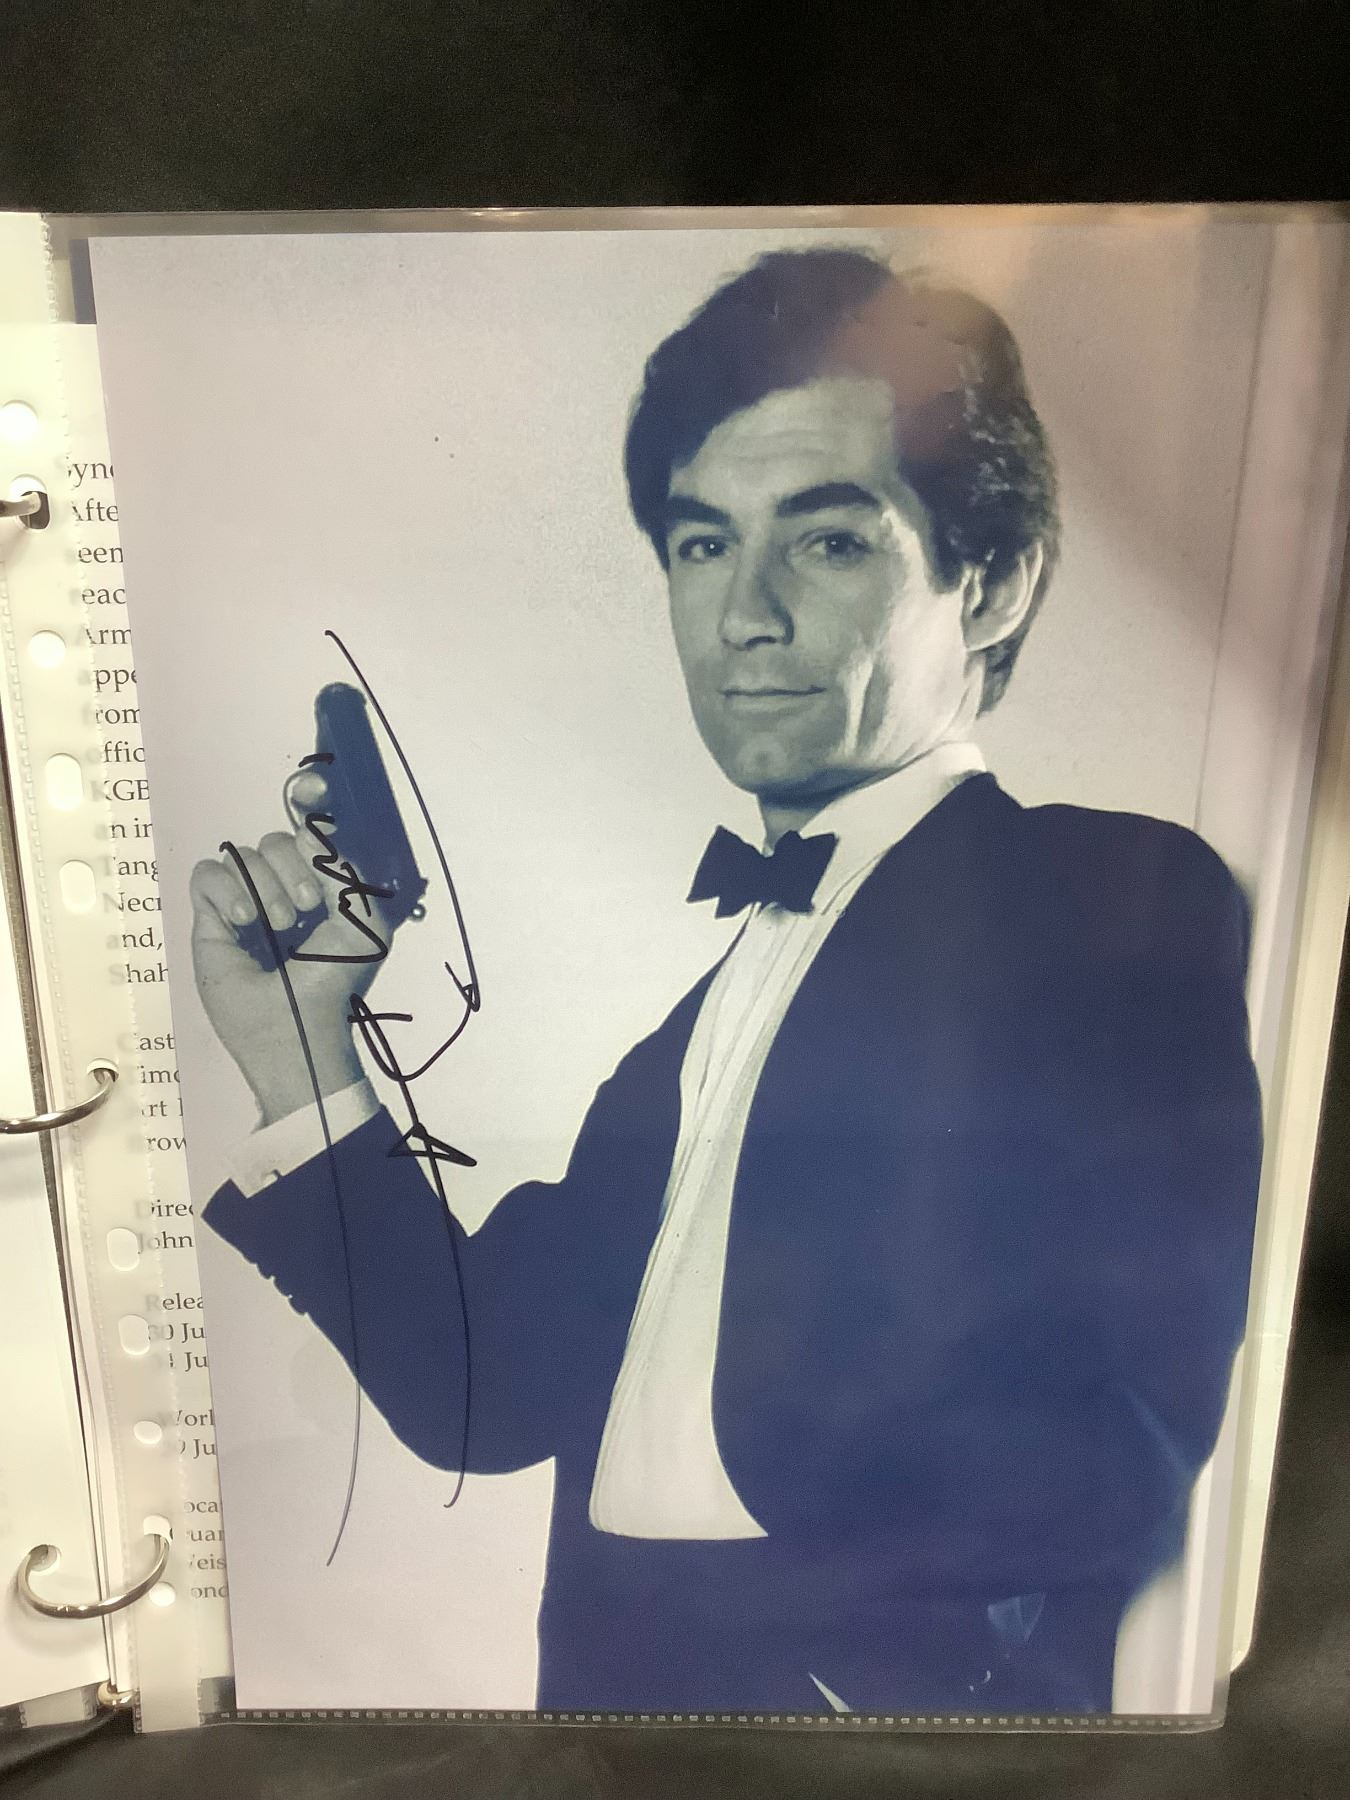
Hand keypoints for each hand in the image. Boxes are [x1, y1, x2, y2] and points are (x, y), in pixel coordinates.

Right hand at [190, 772, 395, 1122]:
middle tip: (306, 910)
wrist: (296, 1026)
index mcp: (320, 883)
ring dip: (266, 888)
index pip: (310, 828)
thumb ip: (349, 874)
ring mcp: (243, 901)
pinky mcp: (208, 918)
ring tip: (278, 928)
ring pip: (243, 853)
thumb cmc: (333, 979)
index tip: (314, 786)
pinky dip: (226, 891)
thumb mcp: (365, 925)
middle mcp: (281, 886)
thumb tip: (315, 834)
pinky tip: (244, 922)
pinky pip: (207, 873)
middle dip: (294, 868)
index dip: (311, 798)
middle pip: (277, 838)